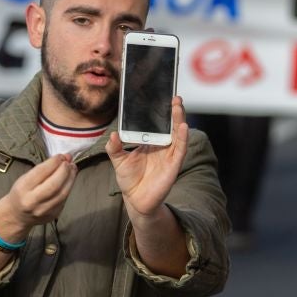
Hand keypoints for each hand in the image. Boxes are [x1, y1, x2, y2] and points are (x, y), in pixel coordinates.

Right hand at [0, 153, 76, 240]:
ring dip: (70, 178)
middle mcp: (33, 201)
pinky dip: (69, 187)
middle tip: (69, 161)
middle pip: (54, 184)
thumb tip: (62, 159)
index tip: (61, 156)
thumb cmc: (21, 193)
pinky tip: (70, 179)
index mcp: (23, 188)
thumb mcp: (24, 179)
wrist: (17, 216)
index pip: (41, 172)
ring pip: (62, 193)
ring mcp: (44, 210)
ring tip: (72, 168)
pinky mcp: (53, 215)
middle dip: (64, 170)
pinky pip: (64, 199)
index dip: (54, 162)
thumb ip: (42, 170)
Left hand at [106, 96, 188, 220]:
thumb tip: (112, 135)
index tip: (163, 96)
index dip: (162, 111)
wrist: (135, 200)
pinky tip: (184, 127)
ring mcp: (170, 155)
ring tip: (178, 106)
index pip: (159, 123)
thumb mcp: (118, 160)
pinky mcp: (173, 165)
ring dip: (179, 120)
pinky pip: (180, 149)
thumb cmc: (129, 179)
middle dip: (174, 111)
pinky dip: (183, 138)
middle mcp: (163, 146)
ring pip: (178, 134)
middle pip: (171, 125)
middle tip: (174, 96)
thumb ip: (114, 147)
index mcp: (151, 142)